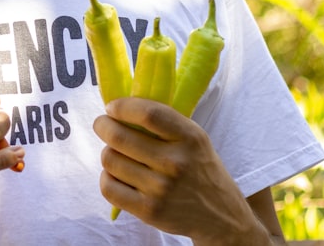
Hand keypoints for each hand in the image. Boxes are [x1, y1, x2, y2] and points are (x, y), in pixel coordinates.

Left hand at [93, 98, 272, 244]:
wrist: (221, 216)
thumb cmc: (199, 168)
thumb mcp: (194, 138)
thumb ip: (163, 121)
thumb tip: (119, 105)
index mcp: (190, 138)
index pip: (148, 114)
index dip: (122, 106)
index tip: (112, 107)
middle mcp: (176, 163)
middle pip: (118, 136)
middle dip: (103, 125)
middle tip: (103, 125)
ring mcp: (161, 189)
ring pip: (109, 160)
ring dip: (107, 152)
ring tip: (116, 153)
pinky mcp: (149, 211)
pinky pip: (108, 187)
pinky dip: (107, 177)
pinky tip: (117, 174)